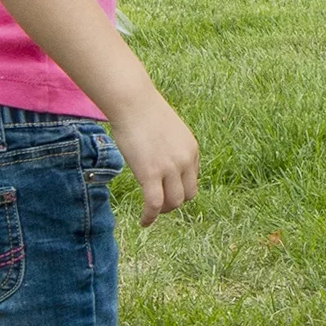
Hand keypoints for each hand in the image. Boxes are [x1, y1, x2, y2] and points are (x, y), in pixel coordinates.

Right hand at [105, 85, 200, 225]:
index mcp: (191, 150)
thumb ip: (171, 150)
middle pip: (187, 195)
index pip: (192, 180)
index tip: (165, 192)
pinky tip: (144, 222)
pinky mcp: (150, 174)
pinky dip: (150, 217)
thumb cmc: (144, 113)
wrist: (133, 103)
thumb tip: (162, 163)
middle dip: (173, 203)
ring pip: (173, 202)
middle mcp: (185, 160)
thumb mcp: (168, 132)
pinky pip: (154, 204)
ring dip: (162, 211)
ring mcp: (169, 168)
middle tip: (158, 205)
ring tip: (150, 213)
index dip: (179, 189)